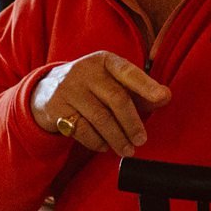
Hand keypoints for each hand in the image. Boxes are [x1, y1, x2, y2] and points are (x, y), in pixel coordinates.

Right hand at [30, 51, 172, 155]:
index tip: (163, 97)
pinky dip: (97, 142)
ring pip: (100, 118)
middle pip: (116, 98)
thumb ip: (139, 90)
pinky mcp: (56, 108)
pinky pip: (82, 130)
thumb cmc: (91, 87)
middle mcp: (86, 71)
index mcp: (105, 61)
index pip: (128, 72)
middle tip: (142, 140)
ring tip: (127, 150)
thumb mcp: (112, 82)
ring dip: (117, 138)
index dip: (147, 85)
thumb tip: (165, 97)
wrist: (46, 91)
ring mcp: (69, 89)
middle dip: (132, 123)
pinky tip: (105, 146)